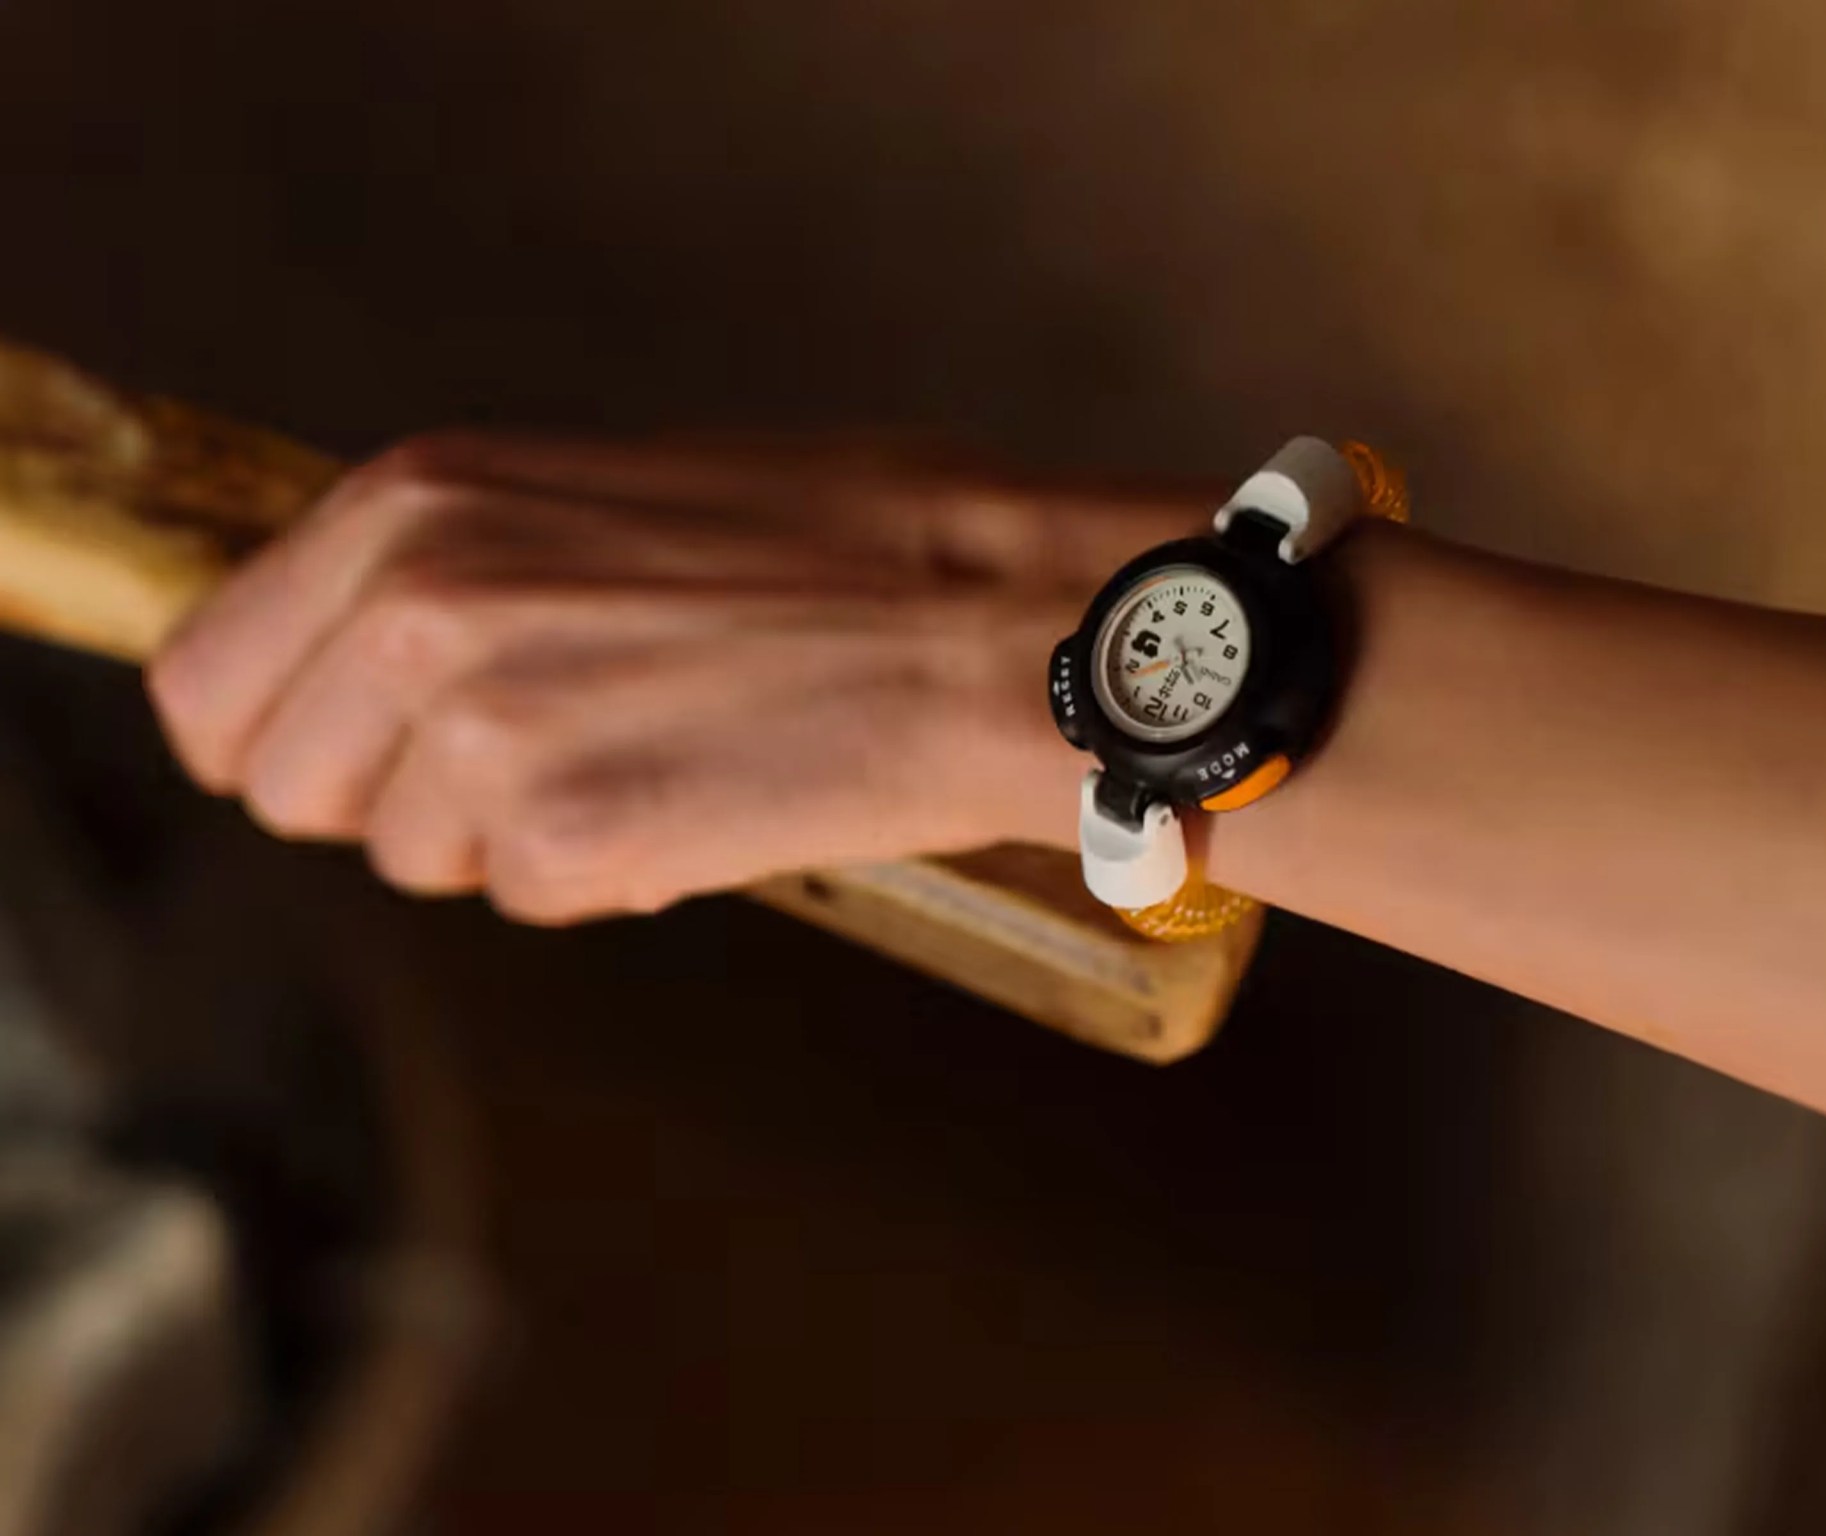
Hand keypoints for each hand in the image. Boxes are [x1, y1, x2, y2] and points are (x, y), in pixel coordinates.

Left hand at [147, 433, 1096, 923]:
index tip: (363, 759)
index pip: (214, 677)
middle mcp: (417, 604)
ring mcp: (484, 726)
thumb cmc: (848, 547)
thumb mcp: (596, 501)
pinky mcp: (570, 834)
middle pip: (290, 788)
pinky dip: (614, 873)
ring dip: (521, 835)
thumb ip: (454, 568)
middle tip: (547, 760)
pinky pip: (535, 897)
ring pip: (419, 858)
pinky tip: (710, 796)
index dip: (288, 737)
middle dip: (403, 797)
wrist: (998, 619)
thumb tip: (363, 663)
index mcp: (412, 500)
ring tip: (660, 751)